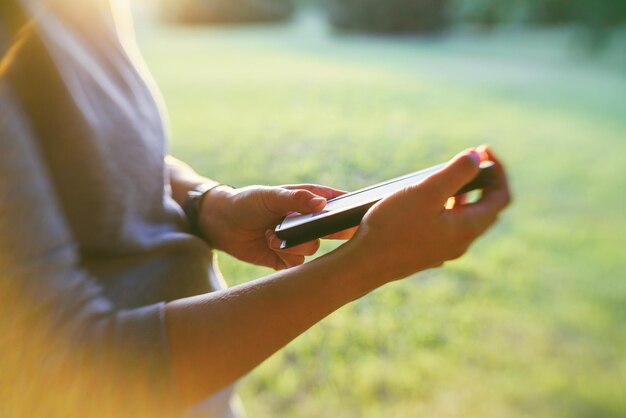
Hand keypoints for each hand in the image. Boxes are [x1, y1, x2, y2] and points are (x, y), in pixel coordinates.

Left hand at [198, 184, 355, 269]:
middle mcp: (307, 222)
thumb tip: (322, 203)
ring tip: (272, 235)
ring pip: (312, 249)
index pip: (337, 203)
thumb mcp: (270, 196)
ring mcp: (297, 241)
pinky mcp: (285, 258)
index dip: (351, 208)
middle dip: (330, 233)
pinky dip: (284, 257)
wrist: (221, 223)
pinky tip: (269, 246)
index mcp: (308, 200)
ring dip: (293, 245)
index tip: (358, 214)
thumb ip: (296, 199)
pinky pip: (296, 264)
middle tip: (319, 231)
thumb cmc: (247, 202)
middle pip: (333, 230)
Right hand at [345, 145, 510, 283]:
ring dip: (463, 194)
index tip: (483, 150)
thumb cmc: (393, 227)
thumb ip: (456, 172)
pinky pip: (447, 227)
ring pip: (465, 218)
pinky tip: (425, 201)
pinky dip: (446, 208)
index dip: (498, 170)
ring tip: (446, 176)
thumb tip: (477, 157)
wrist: (363, 264)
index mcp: (468, 228)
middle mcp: (460, 242)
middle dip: (482, 180)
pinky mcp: (426, 252)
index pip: (501, 196)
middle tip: (468, 158)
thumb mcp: (426, 192)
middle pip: (486, 208)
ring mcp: (443, 249)